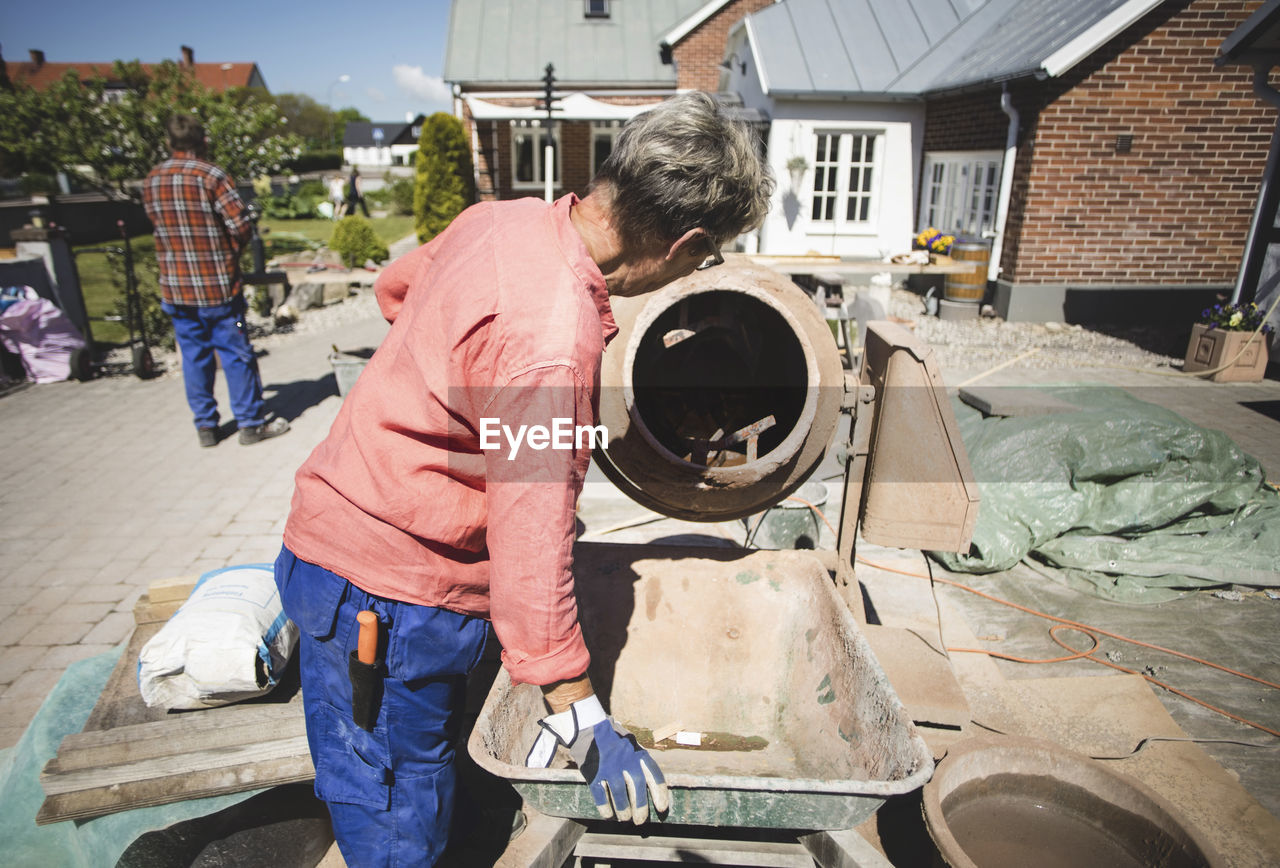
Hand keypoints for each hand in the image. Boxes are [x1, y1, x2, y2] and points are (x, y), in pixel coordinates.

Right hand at [526, 694, 669, 823]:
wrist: (587, 726)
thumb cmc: (613, 738)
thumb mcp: (631, 744)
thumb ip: (640, 761)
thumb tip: (650, 785)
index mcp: (638, 753)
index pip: (654, 775)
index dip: (660, 794)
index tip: (662, 808)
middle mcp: (626, 760)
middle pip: (637, 789)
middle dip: (641, 808)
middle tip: (640, 820)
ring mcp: (609, 767)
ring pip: (620, 795)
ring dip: (623, 810)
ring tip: (625, 818)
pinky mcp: (593, 772)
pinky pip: (601, 795)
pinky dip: (605, 808)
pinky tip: (608, 815)